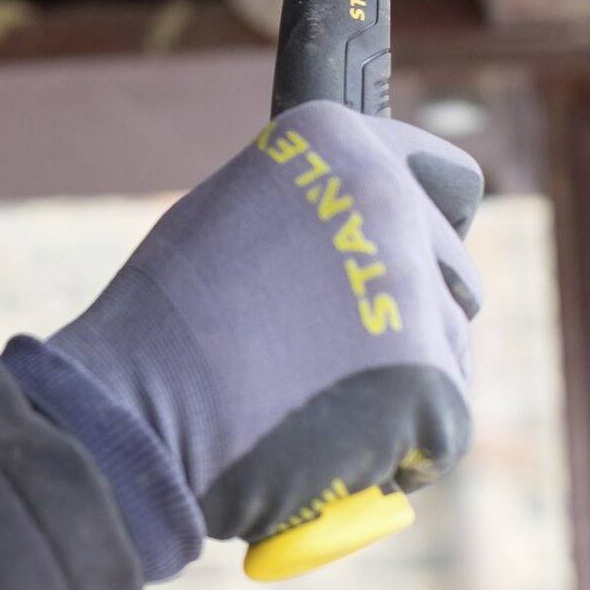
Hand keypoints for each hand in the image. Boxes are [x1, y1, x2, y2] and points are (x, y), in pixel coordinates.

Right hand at [19, 101, 483, 564]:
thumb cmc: (165, 324)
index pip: (447, 178)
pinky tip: (328, 442)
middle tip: (325, 350)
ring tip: (305, 392)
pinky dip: (400, 449)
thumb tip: (366, 240)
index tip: (399, 257)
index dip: (421, 225)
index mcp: (334, 139)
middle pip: (454, 272)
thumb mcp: (233, 217)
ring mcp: (412, 289)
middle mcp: (386, 197)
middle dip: (410, 314)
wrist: (135, 409)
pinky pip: (443, 427)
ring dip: (401, 382)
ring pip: (449, 349)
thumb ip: (314, 210)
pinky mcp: (431, 383)